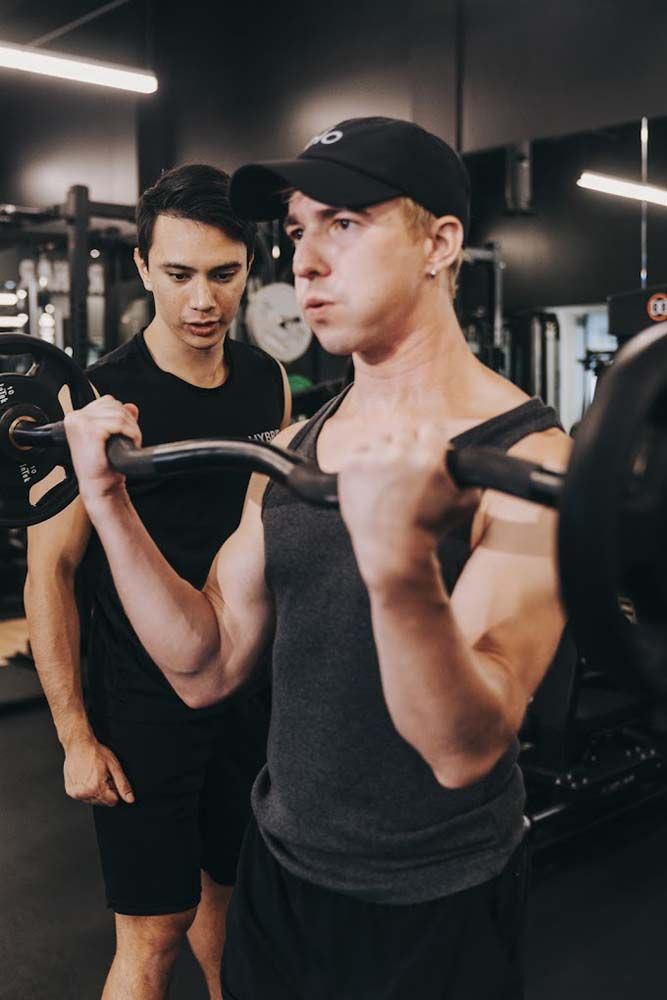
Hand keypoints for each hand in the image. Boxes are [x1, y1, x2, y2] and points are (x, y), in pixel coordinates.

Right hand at [63, 734, 134, 807]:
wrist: (78, 745)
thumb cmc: (95, 753)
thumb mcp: (114, 766)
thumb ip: (123, 784)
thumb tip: (130, 799)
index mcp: (96, 788)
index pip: (113, 801)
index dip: (114, 789)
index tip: (109, 778)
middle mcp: (84, 793)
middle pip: (103, 802)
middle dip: (105, 789)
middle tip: (101, 775)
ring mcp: (75, 793)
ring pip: (93, 800)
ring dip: (95, 790)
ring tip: (93, 775)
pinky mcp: (70, 791)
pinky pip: (83, 796)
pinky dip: (86, 789)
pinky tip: (86, 777)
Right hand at [64, 397, 141, 505]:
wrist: (99, 486)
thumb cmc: (102, 467)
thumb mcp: (111, 437)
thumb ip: (119, 419)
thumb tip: (131, 406)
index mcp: (76, 418)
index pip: (107, 401)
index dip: (122, 415)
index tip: (125, 431)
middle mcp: (75, 418)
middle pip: (114, 405)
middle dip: (128, 422)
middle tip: (129, 439)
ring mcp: (80, 423)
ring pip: (119, 414)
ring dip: (131, 428)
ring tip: (128, 442)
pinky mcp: (89, 430)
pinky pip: (118, 423)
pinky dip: (130, 433)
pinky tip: (128, 443)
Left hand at [338, 424, 480, 586]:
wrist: (394, 549)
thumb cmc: (429, 529)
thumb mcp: (465, 507)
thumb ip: (474, 484)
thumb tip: (474, 471)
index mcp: (429, 457)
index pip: (430, 428)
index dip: (429, 441)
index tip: (426, 454)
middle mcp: (400, 453)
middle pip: (404, 432)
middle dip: (407, 449)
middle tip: (406, 471)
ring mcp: (373, 459)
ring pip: (380, 441)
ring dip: (385, 454)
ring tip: (389, 479)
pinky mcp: (352, 467)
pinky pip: (359, 452)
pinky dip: (364, 463)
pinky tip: (372, 481)